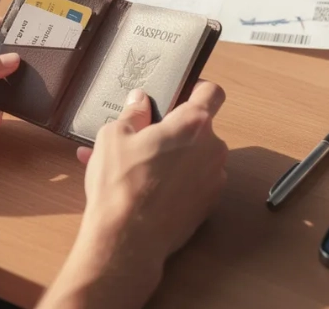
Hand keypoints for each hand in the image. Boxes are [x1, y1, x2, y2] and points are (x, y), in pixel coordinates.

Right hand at [78, 81, 228, 264]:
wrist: (128, 239)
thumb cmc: (122, 185)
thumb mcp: (114, 136)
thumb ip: (133, 113)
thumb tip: (140, 101)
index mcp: (193, 124)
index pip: (211, 92)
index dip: (198, 89)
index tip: (184, 94)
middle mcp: (212, 149)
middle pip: (199, 129)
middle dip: (174, 131)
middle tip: (144, 137)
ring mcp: (213, 179)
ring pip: (194, 158)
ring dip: (172, 158)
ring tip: (134, 166)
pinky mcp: (207, 205)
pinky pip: (193, 183)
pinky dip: (175, 182)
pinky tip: (144, 187)